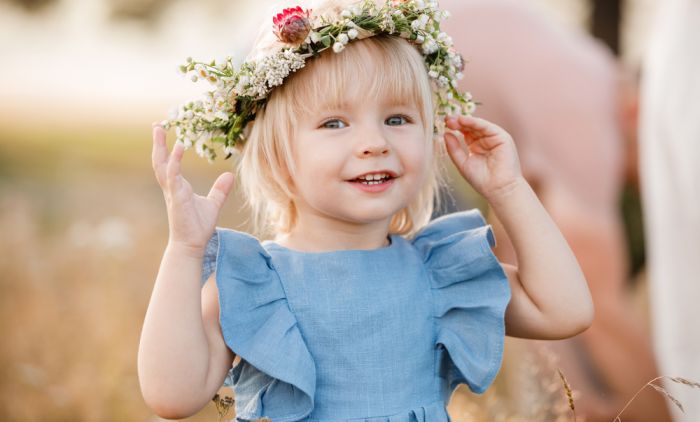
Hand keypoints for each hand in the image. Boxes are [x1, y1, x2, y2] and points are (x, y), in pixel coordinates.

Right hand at [151, 124, 234, 256]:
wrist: (191, 245)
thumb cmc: (198, 226)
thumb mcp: (213, 204)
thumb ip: (219, 190)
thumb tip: (229, 176)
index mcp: (177, 187)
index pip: (168, 163)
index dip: (165, 149)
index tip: (165, 132)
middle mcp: (172, 187)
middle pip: (160, 161)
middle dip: (157, 143)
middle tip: (157, 124)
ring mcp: (172, 192)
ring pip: (162, 165)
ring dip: (160, 147)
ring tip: (160, 130)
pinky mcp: (176, 198)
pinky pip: (173, 176)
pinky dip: (174, 161)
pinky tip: (178, 148)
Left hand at [444, 115, 523, 201]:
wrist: (498, 190)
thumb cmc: (482, 180)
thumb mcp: (463, 163)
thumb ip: (454, 149)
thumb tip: (445, 134)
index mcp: (476, 146)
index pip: (465, 132)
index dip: (454, 127)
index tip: (442, 124)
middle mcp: (485, 140)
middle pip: (470, 127)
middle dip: (457, 122)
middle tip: (445, 118)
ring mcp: (494, 138)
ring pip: (478, 125)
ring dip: (465, 121)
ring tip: (452, 119)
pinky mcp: (502, 137)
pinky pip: (487, 127)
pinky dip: (475, 122)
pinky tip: (464, 120)